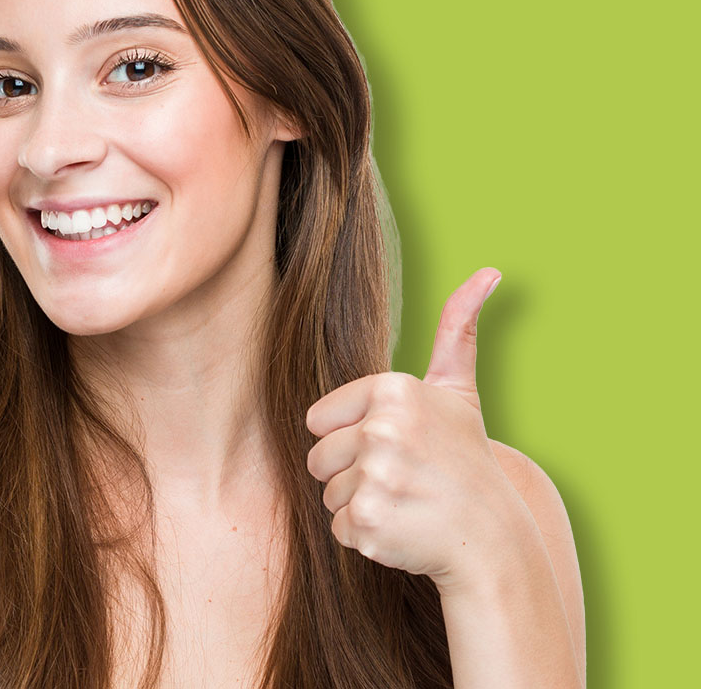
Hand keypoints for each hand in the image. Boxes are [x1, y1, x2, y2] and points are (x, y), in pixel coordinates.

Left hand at [304, 267, 527, 593]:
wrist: (494, 537)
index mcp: (392, 390)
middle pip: (317, 458)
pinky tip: (402, 529)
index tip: (395, 446)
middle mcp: (382, 429)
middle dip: (351, 474)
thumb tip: (488, 273)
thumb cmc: (465, 459)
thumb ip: (456, 330)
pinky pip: (338, 528)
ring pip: (327, 494)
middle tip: (401, 479)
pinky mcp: (368, 521)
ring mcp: (375, 477)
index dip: (350, 438)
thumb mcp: (458, 391)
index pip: (318, 420)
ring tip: (405, 502)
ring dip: (359, 504)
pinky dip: (366, 536)